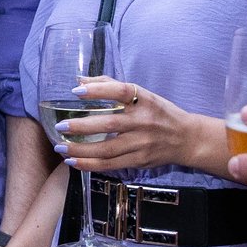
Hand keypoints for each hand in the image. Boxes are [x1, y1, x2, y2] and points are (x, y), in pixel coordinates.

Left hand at [58, 79, 223, 176]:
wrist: (186, 139)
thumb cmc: (159, 113)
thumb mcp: (142, 94)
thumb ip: (111, 86)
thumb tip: (80, 81)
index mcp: (144, 100)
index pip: (120, 91)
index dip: (98, 91)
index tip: (76, 92)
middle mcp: (143, 121)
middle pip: (109, 124)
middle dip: (82, 127)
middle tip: (60, 126)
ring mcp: (142, 143)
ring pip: (107, 150)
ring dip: (81, 150)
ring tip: (61, 148)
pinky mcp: (139, 160)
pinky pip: (111, 165)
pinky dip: (90, 165)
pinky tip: (74, 162)